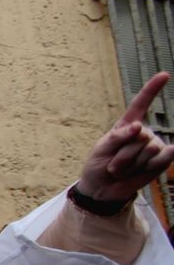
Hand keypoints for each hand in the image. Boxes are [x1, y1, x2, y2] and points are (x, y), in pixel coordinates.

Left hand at [75, 72, 171, 205]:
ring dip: (130, 164)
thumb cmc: (98, 166)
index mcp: (127, 125)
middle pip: (139, 136)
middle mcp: (144, 133)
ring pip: (148, 149)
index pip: (141, 104)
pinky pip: (162, 158)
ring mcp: (154, 146)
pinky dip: (148, 166)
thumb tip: (139, 127)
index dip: (152, 89)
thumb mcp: (101, 149)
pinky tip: (141, 170)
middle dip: (123, 154)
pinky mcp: (162, 160)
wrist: (103, 189)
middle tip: (114, 165)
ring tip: (122, 169)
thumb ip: (118, 136)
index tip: (164, 75)